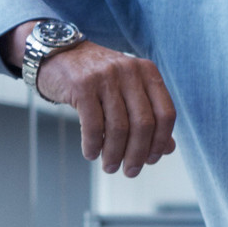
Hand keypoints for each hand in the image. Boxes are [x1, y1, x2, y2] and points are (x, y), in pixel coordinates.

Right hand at [15, 27, 177, 177]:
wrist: (58, 55)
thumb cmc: (97, 78)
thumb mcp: (127, 90)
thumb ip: (149, 115)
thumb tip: (168, 149)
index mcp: (147, 72)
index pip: (166, 113)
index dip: (160, 142)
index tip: (151, 160)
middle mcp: (129, 71)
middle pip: (143, 124)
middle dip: (137, 154)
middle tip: (129, 171)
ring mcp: (106, 77)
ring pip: (119, 128)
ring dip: (114, 154)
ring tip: (109, 166)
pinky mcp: (82, 85)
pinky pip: (93, 125)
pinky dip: (93, 146)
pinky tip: (91, 153)